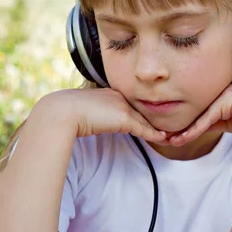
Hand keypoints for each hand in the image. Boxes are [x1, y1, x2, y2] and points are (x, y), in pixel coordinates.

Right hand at [40, 88, 166, 143]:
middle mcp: (119, 96)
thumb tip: (91, 123)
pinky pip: (144, 129)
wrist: (63, 111)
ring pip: (145, 120)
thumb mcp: (84, 112)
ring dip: (157, 129)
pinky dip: (154, 134)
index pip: (130, 105)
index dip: (140, 115)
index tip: (148, 122)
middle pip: (141, 111)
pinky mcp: (124, 118)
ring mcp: (123, 106)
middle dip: (153, 120)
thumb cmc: (67, 113)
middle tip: (164, 128)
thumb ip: (94, 116)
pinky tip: (163, 138)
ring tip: (169, 135)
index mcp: (110, 92)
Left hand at [167, 83, 231, 144]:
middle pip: (197, 109)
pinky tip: (182, 139)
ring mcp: (226, 92)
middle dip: (181, 124)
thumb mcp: (231, 124)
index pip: (201, 108)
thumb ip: (215, 121)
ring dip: (183, 130)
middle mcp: (224, 88)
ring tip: (170, 141)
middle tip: (166, 138)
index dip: (187, 122)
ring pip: (199, 114)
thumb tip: (195, 129)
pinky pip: (206, 118)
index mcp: (225, 91)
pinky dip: (193, 130)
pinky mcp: (227, 100)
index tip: (173, 134)